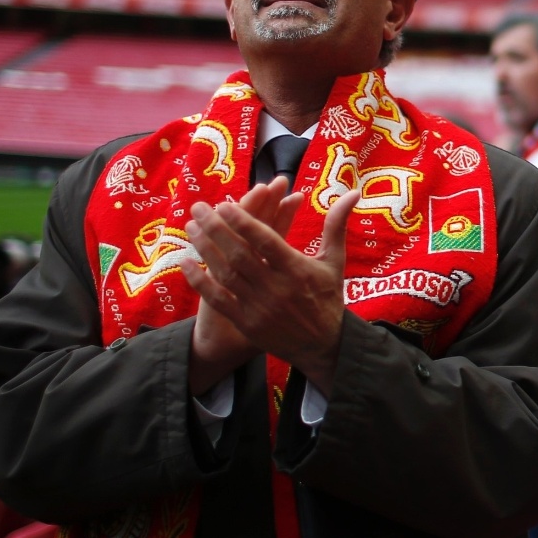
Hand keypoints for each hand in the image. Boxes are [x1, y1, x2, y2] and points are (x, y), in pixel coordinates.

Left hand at [180, 178, 358, 394]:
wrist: (323, 345)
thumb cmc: (327, 297)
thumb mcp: (334, 261)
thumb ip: (336, 226)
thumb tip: (353, 193)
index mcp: (298, 270)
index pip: (267, 242)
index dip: (245, 222)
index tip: (225, 204)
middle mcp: (277, 288)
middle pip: (240, 254)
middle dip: (216, 228)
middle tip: (198, 207)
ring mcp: (259, 307)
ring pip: (226, 273)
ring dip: (205, 248)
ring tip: (191, 226)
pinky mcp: (246, 322)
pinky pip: (217, 299)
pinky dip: (199, 280)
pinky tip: (184, 262)